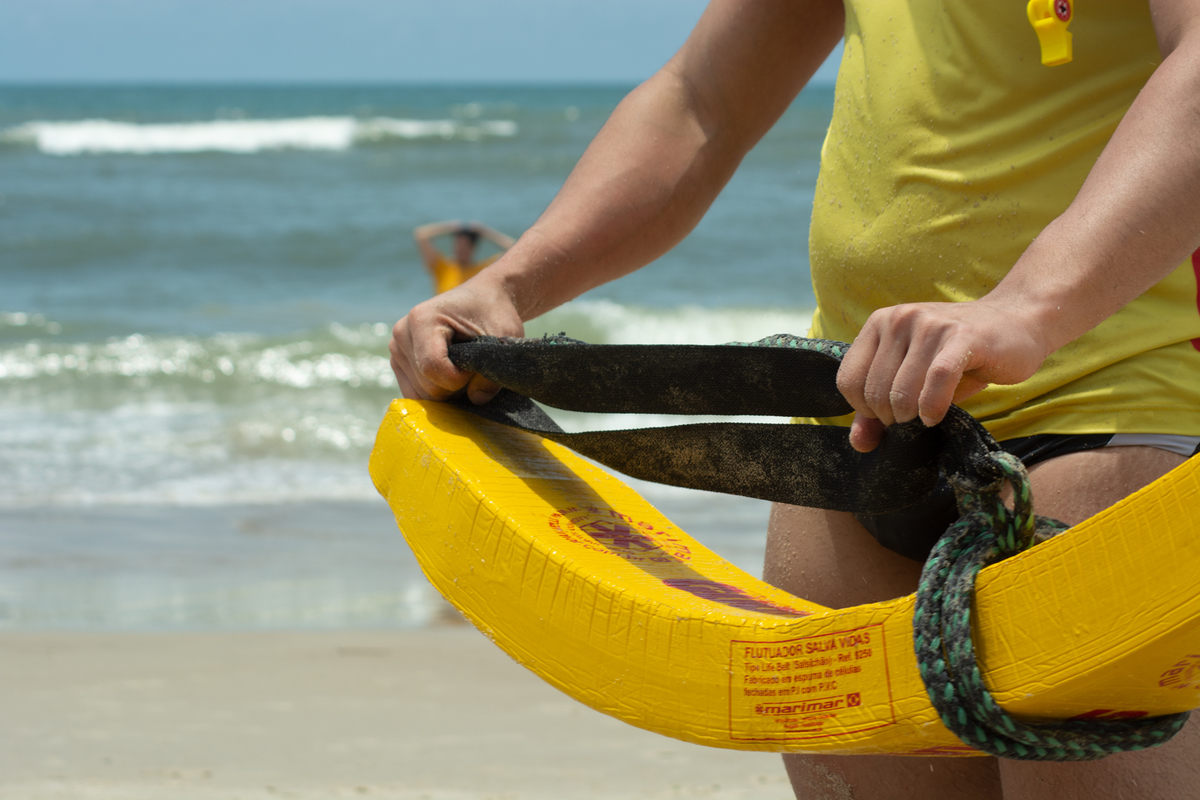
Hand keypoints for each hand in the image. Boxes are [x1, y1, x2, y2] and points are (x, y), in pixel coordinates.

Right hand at [389, 274, 523, 402]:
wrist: (482, 300)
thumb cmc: (493, 314)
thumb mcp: (504, 338)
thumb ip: (492, 373)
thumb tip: (476, 399)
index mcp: (423, 319)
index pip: (433, 368)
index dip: (460, 378)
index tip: (477, 362)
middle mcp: (402, 333)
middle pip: (427, 386)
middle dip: (455, 386)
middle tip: (472, 365)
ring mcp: (396, 348)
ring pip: (420, 394)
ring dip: (446, 390)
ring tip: (461, 366)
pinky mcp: (398, 361)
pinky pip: (414, 393)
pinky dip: (436, 391)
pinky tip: (450, 373)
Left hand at [835, 299, 1048, 451]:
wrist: (1017, 323)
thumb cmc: (958, 358)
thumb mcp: (912, 380)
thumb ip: (878, 410)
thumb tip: (859, 444)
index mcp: (879, 323)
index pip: (848, 380)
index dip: (864, 409)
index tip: (887, 416)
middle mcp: (901, 318)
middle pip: (875, 389)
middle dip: (891, 417)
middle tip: (911, 420)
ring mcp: (931, 324)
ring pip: (903, 389)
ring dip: (911, 415)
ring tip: (924, 417)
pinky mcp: (963, 336)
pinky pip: (936, 380)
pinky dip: (932, 406)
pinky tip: (935, 416)